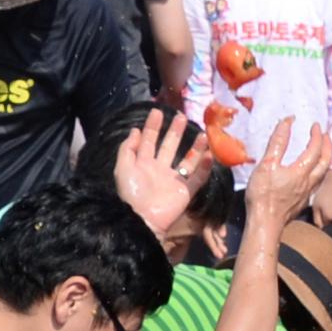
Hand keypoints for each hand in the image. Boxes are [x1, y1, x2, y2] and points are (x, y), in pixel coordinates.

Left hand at [111, 108, 211, 238]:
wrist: (143, 219)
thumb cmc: (131, 193)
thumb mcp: (123, 168)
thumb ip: (128, 148)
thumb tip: (135, 130)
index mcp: (143, 163)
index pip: (149, 140)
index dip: (153, 126)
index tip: (158, 111)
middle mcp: (159, 169)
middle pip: (169, 146)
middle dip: (174, 131)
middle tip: (181, 116)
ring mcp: (174, 180)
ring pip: (187, 160)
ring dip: (195, 147)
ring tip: (202, 133)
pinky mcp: (186, 192)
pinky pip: (198, 178)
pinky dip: (204, 167)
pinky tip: (209, 155)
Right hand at [239, 119, 331, 230]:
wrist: (265, 224)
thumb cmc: (263, 195)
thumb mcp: (267, 164)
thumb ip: (278, 143)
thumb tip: (287, 122)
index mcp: (301, 172)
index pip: (315, 149)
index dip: (317, 136)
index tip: (316, 126)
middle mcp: (308, 183)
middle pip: (326, 162)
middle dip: (328, 147)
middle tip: (326, 136)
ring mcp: (306, 195)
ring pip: (322, 174)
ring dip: (325, 160)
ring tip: (322, 152)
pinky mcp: (301, 203)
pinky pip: (315, 184)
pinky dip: (317, 173)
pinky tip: (310, 174)